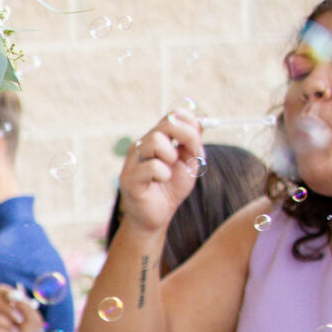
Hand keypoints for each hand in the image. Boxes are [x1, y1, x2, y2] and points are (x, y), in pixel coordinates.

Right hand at [117, 110, 203, 237]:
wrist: (158, 215)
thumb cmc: (171, 189)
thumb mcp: (189, 162)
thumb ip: (193, 141)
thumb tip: (202, 117)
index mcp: (156, 139)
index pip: (172, 116)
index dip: (190, 124)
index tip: (197, 143)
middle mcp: (142, 146)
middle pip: (166, 123)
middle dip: (187, 136)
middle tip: (191, 154)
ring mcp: (133, 161)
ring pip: (155, 141)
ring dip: (171, 156)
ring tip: (170, 170)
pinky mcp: (129, 178)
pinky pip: (152, 166)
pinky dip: (163, 174)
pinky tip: (160, 182)